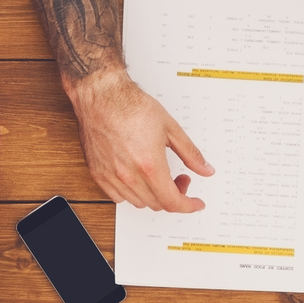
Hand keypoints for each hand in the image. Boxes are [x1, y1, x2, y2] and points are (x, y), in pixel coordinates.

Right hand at [66, 67, 214, 211]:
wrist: (102, 96)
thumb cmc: (131, 107)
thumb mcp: (170, 128)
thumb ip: (190, 153)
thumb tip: (205, 168)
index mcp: (150, 165)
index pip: (172, 201)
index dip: (188, 206)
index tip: (195, 203)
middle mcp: (129, 176)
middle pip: (157, 204)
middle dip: (173, 195)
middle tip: (179, 179)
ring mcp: (112, 177)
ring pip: (139, 203)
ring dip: (153, 196)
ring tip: (158, 176)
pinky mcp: (98, 174)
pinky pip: (118, 197)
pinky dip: (132, 194)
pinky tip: (138, 178)